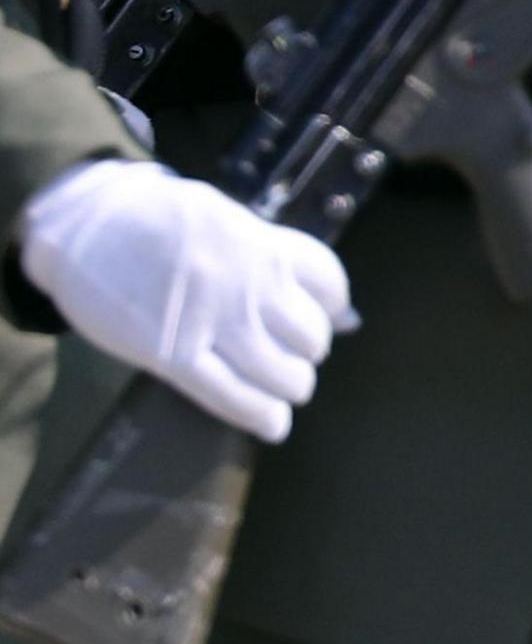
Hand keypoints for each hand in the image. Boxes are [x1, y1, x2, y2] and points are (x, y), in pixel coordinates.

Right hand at [20, 158, 351, 441]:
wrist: (84, 221)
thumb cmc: (156, 218)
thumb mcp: (225, 220)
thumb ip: (274, 257)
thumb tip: (335, 307)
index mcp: (261, 243)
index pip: (328, 283)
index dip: (333, 306)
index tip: (328, 317)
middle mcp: (246, 284)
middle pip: (309, 335)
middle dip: (306, 351)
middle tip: (290, 353)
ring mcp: (210, 321)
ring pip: (280, 373)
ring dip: (289, 386)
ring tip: (281, 387)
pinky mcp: (170, 355)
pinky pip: (231, 397)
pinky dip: (259, 415)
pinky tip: (273, 424)